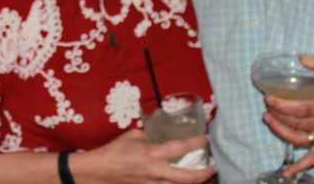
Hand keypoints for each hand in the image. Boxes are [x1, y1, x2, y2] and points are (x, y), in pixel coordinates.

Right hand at [73, 129, 216, 182]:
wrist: (100, 170)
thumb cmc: (115, 150)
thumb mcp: (134, 135)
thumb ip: (150, 136)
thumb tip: (159, 133)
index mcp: (152, 153)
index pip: (180, 148)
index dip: (196, 143)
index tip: (206, 138)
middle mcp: (156, 171)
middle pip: (187, 178)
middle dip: (204, 173)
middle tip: (213, 167)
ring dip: (193, 181)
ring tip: (202, 174)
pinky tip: (182, 179)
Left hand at [260, 56, 313, 178]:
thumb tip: (301, 59)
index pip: (300, 109)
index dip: (281, 105)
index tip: (268, 97)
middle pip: (296, 123)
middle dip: (276, 114)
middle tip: (267, 104)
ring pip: (299, 140)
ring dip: (280, 131)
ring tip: (268, 120)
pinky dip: (300, 166)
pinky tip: (287, 172)